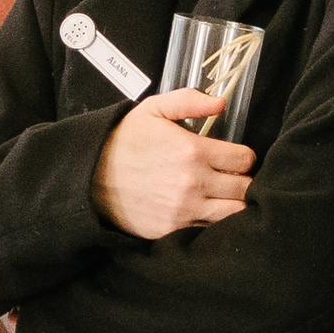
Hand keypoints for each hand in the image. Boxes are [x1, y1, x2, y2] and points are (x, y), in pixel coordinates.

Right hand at [92, 91, 254, 237]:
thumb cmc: (123, 141)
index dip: (244, 157)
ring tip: (223, 196)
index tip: (235, 158)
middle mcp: (193, 183)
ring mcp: (184, 210)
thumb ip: (189, 101)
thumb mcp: (152, 109)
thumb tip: (220, 103)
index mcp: (192, 151)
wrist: (88, 177)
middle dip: (243, 181)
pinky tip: (204, 210)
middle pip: (245, 189)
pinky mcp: (173, 230)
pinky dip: (213, 221)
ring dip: (233, 204)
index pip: (244, 159)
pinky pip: (209, 229)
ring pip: (233, 213)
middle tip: (232, 178)